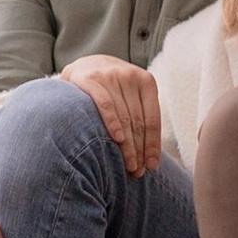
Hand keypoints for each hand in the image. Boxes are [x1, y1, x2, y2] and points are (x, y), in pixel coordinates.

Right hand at [57, 54, 160, 176]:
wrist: (84, 65)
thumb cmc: (111, 89)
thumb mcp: (131, 95)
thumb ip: (142, 116)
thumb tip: (152, 158)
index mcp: (146, 81)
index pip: (153, 119)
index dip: (153, 144)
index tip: (153, 166)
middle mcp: (130, 76)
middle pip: (138, 121)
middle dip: (139, 150)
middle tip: (138, 171)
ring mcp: (110, 76)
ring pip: (124, 116)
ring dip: (127, 145)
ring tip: (128, 165)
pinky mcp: (90, 78)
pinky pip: (105, 104)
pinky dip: (112, 122)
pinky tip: (117, 139)